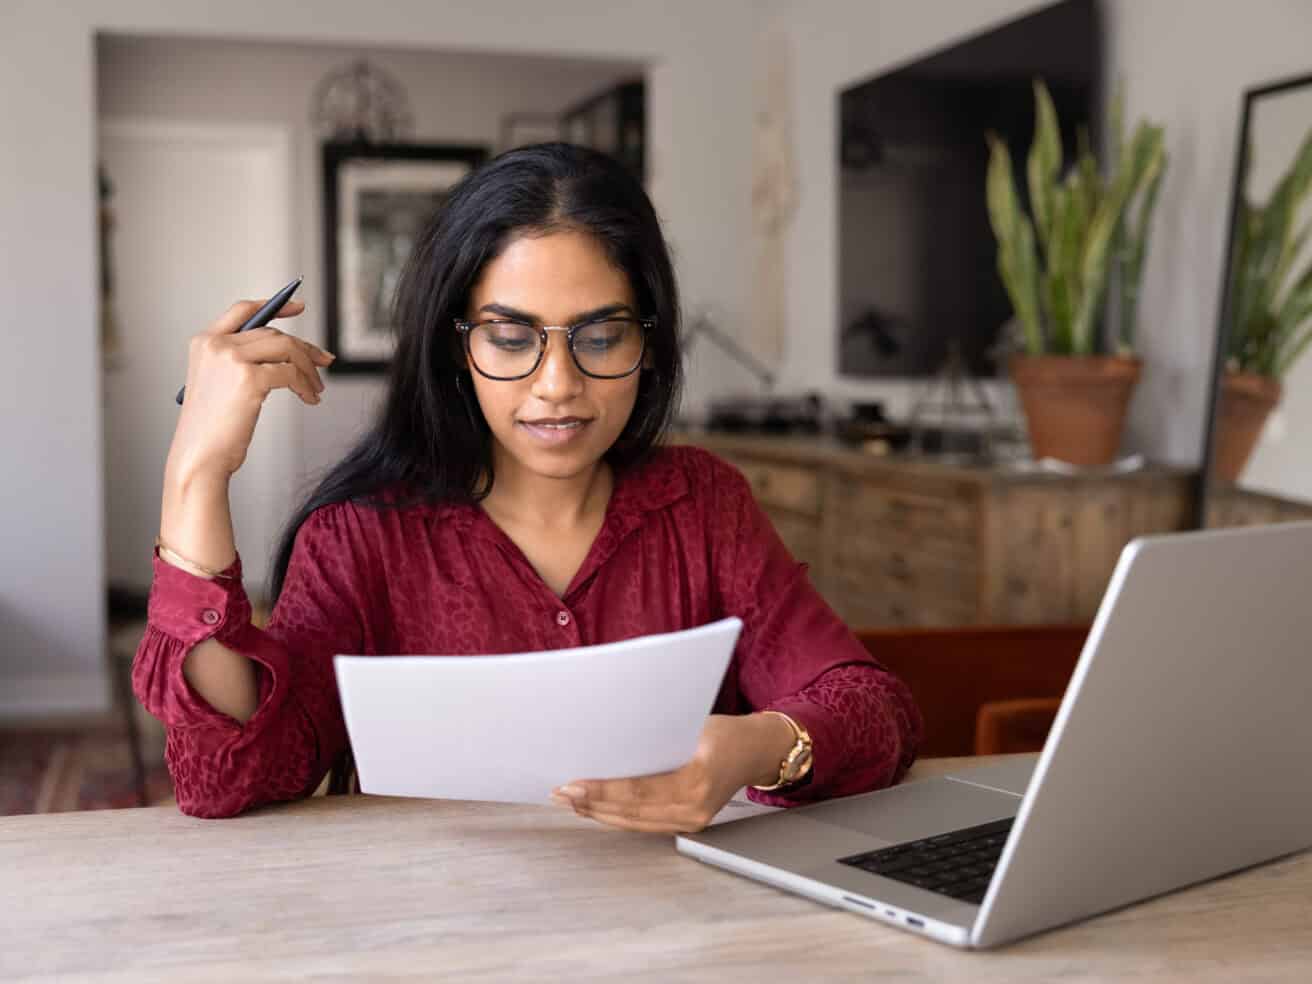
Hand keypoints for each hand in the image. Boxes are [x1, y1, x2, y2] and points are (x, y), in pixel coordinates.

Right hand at [166, 298, 332, 482]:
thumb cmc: (212, 429)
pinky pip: (291, 373)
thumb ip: (241, 361)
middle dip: (304, 348)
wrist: (200, 457)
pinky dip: (306, 385)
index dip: (274, 306)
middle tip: (325, 362)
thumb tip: (288, 351)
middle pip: (273, 332)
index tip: (298, 307)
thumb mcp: (219, 385)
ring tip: (317, 389)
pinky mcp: (249, 378)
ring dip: (308, 368)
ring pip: (286, 348)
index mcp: (204, 342)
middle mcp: (215, 344)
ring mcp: (231, 359)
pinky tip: (310, 399)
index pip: (243, 310)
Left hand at [551, 713, 796, 833]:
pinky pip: (645, 824)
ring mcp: (692, 821)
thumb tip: (608, 738)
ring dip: (599, 813)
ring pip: (634, 823)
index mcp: (696, 781)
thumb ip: (655, 736)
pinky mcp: (688, 824)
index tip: (573, 785)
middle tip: (560, 794)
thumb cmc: (725, 732)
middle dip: (591, 803)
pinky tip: (596, 809)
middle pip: (631, 812)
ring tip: (570, 803)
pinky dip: (617, 816)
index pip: (638, 791)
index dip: (602, 790)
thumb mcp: (692, 725)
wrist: (755, 750)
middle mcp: (695, 809)